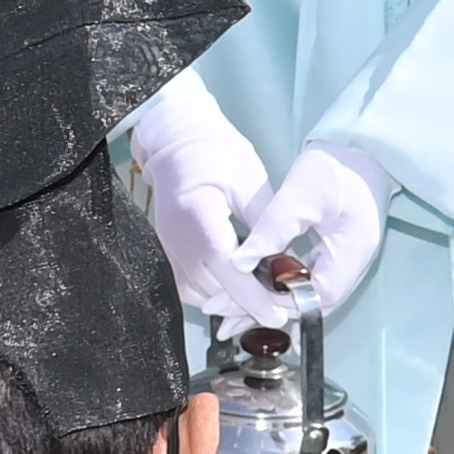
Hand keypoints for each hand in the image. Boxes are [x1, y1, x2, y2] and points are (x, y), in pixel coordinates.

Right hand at [122, 75, 271, 320]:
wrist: (176, 139)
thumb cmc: (215, 151)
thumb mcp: (249, 180)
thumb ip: (265, 223)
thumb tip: (286, 262)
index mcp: (196, 215)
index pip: (226, 268)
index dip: (252, 296)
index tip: (278, 314)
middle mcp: (175, 240)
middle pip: (213, 290)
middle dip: (248, 303)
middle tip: (282, 304)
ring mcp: (166, 249)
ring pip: (201, 296)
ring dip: (232, 301)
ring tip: (264, 294)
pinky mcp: (166, 253)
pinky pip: (190, 288)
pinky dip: (215, 293)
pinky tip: (239, 285)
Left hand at [235, 142, 386, 319]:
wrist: (363, 149)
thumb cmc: (336, 166)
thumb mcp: (301, 194)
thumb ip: (272, 230)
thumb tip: (238, 264)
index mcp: (350, 255)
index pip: (311, 298)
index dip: (272, 306)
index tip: (232, 304)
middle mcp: (351, 268)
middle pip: (306, 306)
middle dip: (264, 312)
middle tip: (221, 318)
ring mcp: (345, 264)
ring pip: (305, 298)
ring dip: (269, 305)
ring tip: (229, 313)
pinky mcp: (335, 256)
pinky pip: (306, 284)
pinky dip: (280, 291)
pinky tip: (256, 292)